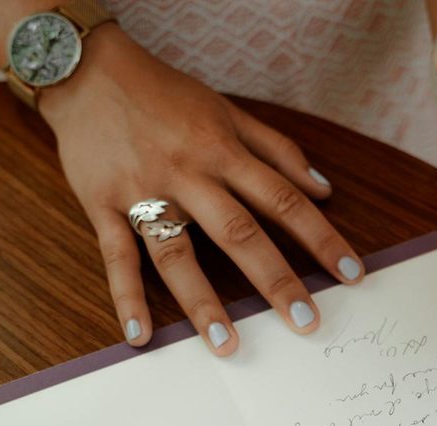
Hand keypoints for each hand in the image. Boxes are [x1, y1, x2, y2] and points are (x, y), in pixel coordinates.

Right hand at [39, 26, 363, 354]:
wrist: (86, 70)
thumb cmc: (162, 92)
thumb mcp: (226, 110)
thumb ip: (278, 150)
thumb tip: (325, 189)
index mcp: (222, 150)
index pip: (284, 199)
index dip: (321, 238)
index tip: (351, 274)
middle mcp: (188, 174)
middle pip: (239, 232)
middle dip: (275, 280)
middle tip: (306, 324)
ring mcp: (143, 191)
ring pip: (177, 253)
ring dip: (202, 301)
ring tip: (226, 344)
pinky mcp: (102, 205)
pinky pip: (117, 256)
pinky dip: (126, 297)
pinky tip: (141, 335)